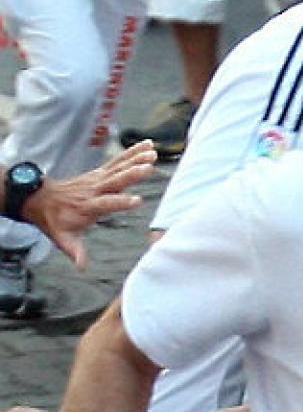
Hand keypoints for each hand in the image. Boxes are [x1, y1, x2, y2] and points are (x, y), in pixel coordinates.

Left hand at [24, 141, 156, 268]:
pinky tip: (147, 146)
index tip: (136, 201)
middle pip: (115, 180)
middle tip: (148, 167)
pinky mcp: (101, 172)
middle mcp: (94, 189)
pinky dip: (132, 152)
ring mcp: (98, 178)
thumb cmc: (56, 220)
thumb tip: (82, 265)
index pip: (105, 203)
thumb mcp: (62, 238)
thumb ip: (75, 250)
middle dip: (131, 174)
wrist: (40, 199)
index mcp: (87, 206)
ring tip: (152, 153)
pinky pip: (118, 160)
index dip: (120, 202)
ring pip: (118, 167)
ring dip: (136, 159)